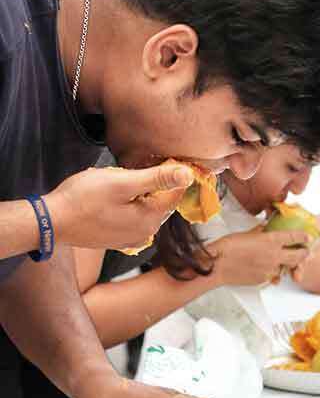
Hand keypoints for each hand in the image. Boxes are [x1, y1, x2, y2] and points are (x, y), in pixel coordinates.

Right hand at [45, 163, 194, 251]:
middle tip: (128, 170)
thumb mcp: (122, 182)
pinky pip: (132, 217)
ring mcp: (131, 239)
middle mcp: (145, 233)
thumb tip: (188, 175)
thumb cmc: (83, 198)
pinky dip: (128, 204)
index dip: (173, 173)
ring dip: (138, 193)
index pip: (175, 192)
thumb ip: (157, 179)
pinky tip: (111, 197)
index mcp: (151, 219)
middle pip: (161, 201)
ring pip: (145, 208)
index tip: (165, 158)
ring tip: (116, 182)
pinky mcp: (117, 239)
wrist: (52, 222)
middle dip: (151, 183)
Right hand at [209, 225, 309, 285]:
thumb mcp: (248, 233)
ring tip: (283, 261)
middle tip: (305, 252)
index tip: (308, 237)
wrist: (218, 265)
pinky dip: (273, 272)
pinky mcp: (264, 279)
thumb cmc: (229, 247)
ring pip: (286, 267)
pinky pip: (274, 276)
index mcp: (272, 240)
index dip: (304, 237)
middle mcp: (275, 255)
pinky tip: (268, 269)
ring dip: (287, 264)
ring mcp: (271, 269)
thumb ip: (261, 231)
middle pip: (299, 256)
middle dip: (304, 253)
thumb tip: (266, 228)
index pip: (295, 237)